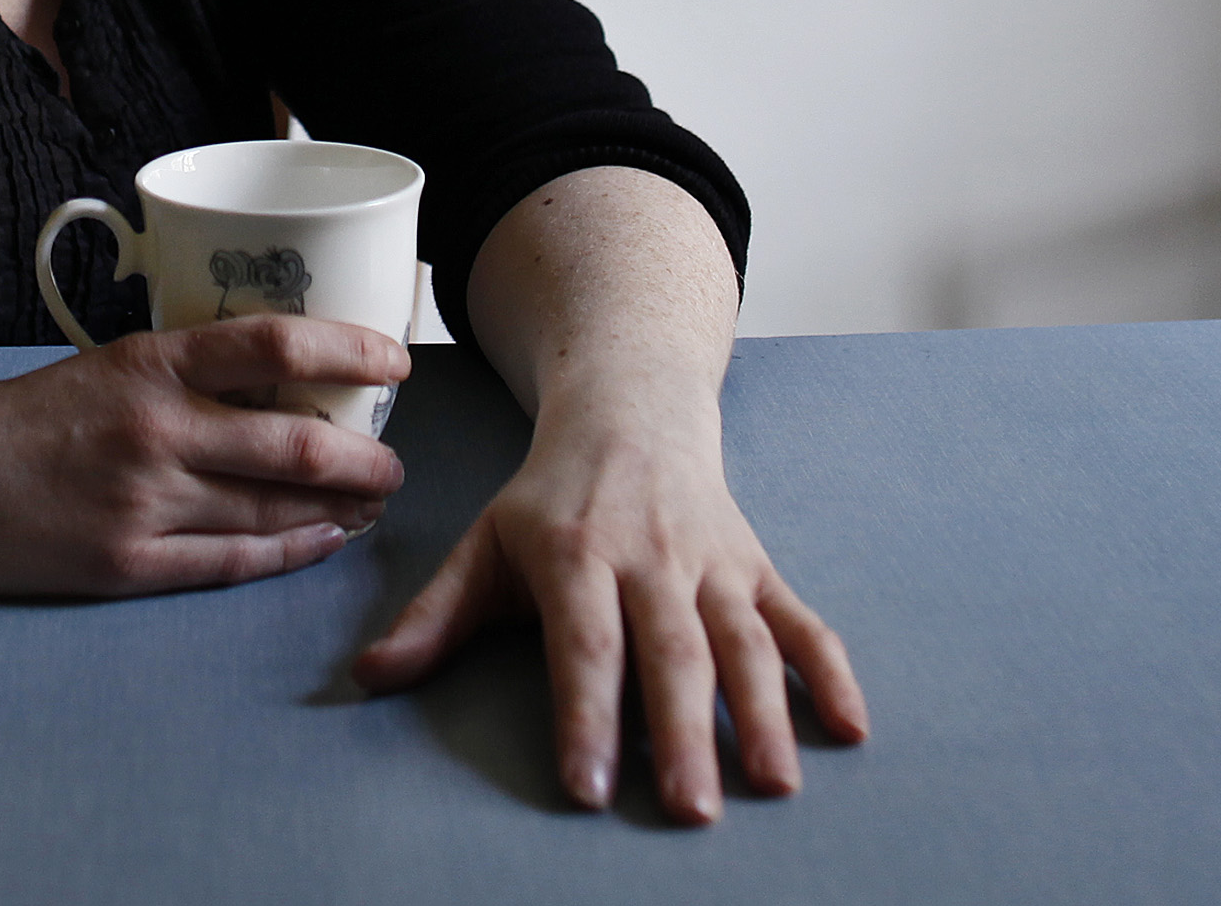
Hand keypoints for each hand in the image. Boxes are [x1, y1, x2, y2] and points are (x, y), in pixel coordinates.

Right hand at [0, 317, 408, 596]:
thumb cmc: (15, 420)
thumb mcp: (102, 366)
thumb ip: (181, 375)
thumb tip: (278, 381)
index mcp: (148, 362)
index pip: (274, 341)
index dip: (349, 347)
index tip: (395, 356)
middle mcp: (155, 428)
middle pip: (297, 442)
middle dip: (365, 457)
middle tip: (394, 460)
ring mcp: (144, 501)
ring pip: (276, 509)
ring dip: (340, 508)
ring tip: (371, 503)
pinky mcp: (129, 563)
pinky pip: (234, 561)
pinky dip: (290, 551)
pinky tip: (322, 542)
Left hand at [349, 388, 865, 824]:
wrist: (632, 410)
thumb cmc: (550, 497)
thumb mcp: (484, 542)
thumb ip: (434, 615)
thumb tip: (368, 678)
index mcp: (577, 554)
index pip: (583, 644)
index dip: (585, 715)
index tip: (587, 787)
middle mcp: (652, 558)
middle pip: (671, 652)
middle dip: (682, 732)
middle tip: (691, 810)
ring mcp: (713, 564)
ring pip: (744, 641)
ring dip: (763, 713)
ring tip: (773, 785)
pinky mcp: (757, 568)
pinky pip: (801, 621)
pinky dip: (831, 671)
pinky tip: (851, 729)